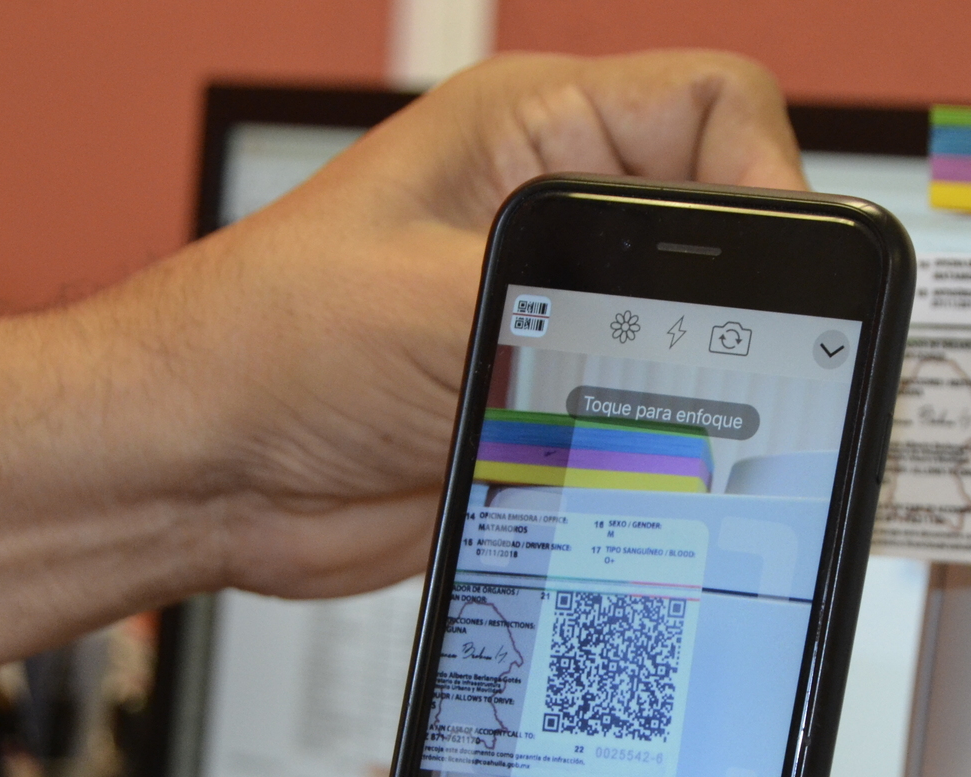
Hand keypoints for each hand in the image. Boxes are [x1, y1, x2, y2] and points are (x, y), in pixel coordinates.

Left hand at [82, 50, 805, 600]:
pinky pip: (647, 422)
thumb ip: (578, 301)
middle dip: (733, 306)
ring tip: (652, 428)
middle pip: (722, 235)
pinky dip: (653, 454)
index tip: (770, 277)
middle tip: (727, 369)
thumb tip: (698, 326)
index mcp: (531, 133)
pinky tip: (624, 472)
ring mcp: (554, 319)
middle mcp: (552, 219)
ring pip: (695, 338)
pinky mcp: (546, 407)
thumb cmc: (263, 345)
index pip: (714, 109)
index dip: (767, 178)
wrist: (200, 471)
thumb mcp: (435, 299)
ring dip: (689, 391)